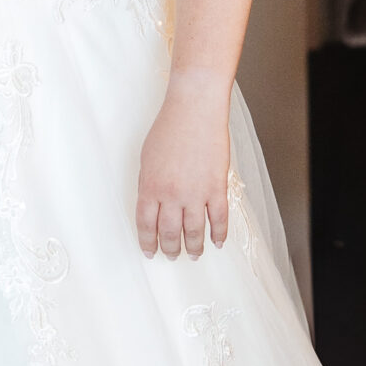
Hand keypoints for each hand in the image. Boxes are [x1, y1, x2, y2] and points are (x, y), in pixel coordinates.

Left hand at [136, 74, 230, 259]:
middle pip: (170, 233)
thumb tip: (154, 205)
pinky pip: (219, 218)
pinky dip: (219, 234)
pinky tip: (217, 242)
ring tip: (194, 255)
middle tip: (172, 256)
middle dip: (170, 248)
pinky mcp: (217, 187)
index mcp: (150, 187)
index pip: (146, 225)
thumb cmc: (169, 128)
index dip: (148, 242)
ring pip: (194, 231)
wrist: (195, 110)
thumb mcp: (147, 158)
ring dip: (194, 247)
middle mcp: (171, 195)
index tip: (150, 251)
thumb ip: (150, 184)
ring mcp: (196, 193)